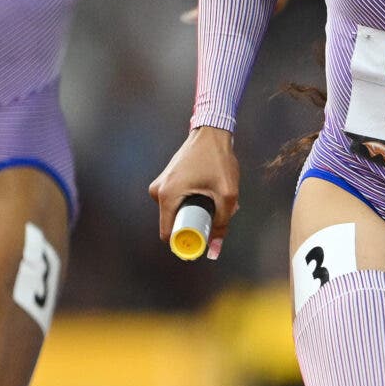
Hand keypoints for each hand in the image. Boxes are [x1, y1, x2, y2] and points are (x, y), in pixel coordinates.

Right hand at [149, 125, 241, 259]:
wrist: (211, 133)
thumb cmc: (218, 160)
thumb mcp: (227, 195)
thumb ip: (222, 224)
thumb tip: (214, 253)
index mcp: (166, 196)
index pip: (168, 234)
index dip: (185, 242)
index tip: (203, 239)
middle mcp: (157, 191)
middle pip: (175, 223)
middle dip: (196, 224)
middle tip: (216, 213)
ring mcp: (160, 185)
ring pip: (178, 212)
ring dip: (197, 211)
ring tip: (215, 197)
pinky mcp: (166, 181)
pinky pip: (177, 201)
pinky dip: (193, 201)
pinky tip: (208, 190)